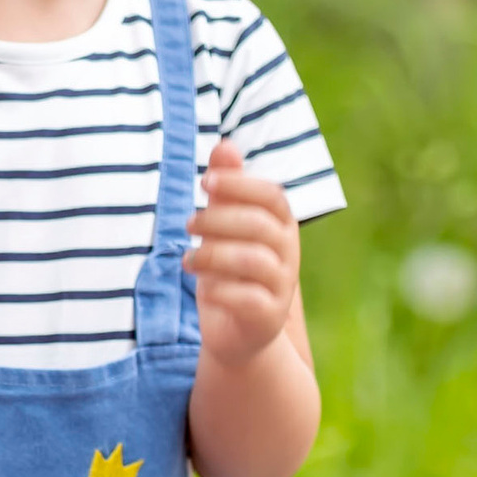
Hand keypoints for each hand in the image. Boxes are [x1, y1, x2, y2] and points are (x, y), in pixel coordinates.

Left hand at [185, 141, 300, 366]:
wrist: (236, 332)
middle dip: (218, 220)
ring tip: (187, 260)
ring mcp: (282, 286)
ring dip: (212, 255)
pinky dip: (219, 290)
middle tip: (188, 224)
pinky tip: (202, 288)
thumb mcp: (222, 226)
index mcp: (281, 225)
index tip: (205, 181)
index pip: (272, 195)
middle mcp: (288, 253)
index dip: (239, 184)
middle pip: (258, 225)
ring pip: (252, 260)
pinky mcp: (268, 317)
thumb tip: (224, 144)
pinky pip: (247, 298)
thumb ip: (225, 187)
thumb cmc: (227, 271)